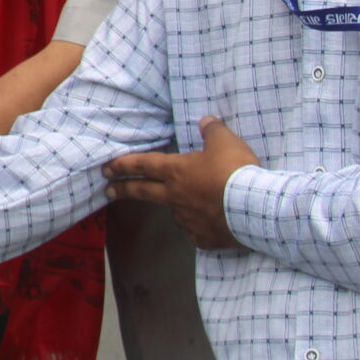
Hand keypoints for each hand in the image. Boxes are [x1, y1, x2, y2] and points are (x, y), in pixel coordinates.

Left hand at [104, 116, 257, 250]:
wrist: (253, 207)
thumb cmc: (235, 171)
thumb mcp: (226, 141)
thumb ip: (213, 130)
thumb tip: (207, 121)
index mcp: (177, 171)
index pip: (143, 165)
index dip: (123, 164)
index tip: (107, 168)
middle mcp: (176, 196)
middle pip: (143, 192)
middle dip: (123, 190)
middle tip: (108, 191)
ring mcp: (187, 219)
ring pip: (176, 211)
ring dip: (178, 207)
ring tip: (196, 203)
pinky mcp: (203, 237)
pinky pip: (198, 230)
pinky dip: (203, 226)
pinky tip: (213, 222)